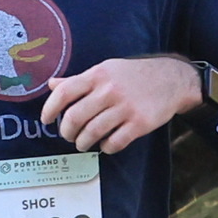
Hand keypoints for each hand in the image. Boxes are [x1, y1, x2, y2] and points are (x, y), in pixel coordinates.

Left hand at [39, 55, 203, 154]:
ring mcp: (125, 107)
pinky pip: (114, 143)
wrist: (171, 79)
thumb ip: (79, 80)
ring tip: (83, 143)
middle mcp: (109, 90)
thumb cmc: (133, 75)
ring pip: (92, 133)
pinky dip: (105, 147)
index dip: (50, 108)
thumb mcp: (106, 70)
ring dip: (83, 143)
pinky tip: (105, 144)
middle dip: (66, 132)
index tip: (46, 120)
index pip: (64, 92)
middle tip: (68, 136)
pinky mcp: (139, 123)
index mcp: (98, 75)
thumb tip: (52, 85)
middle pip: (75, 117)